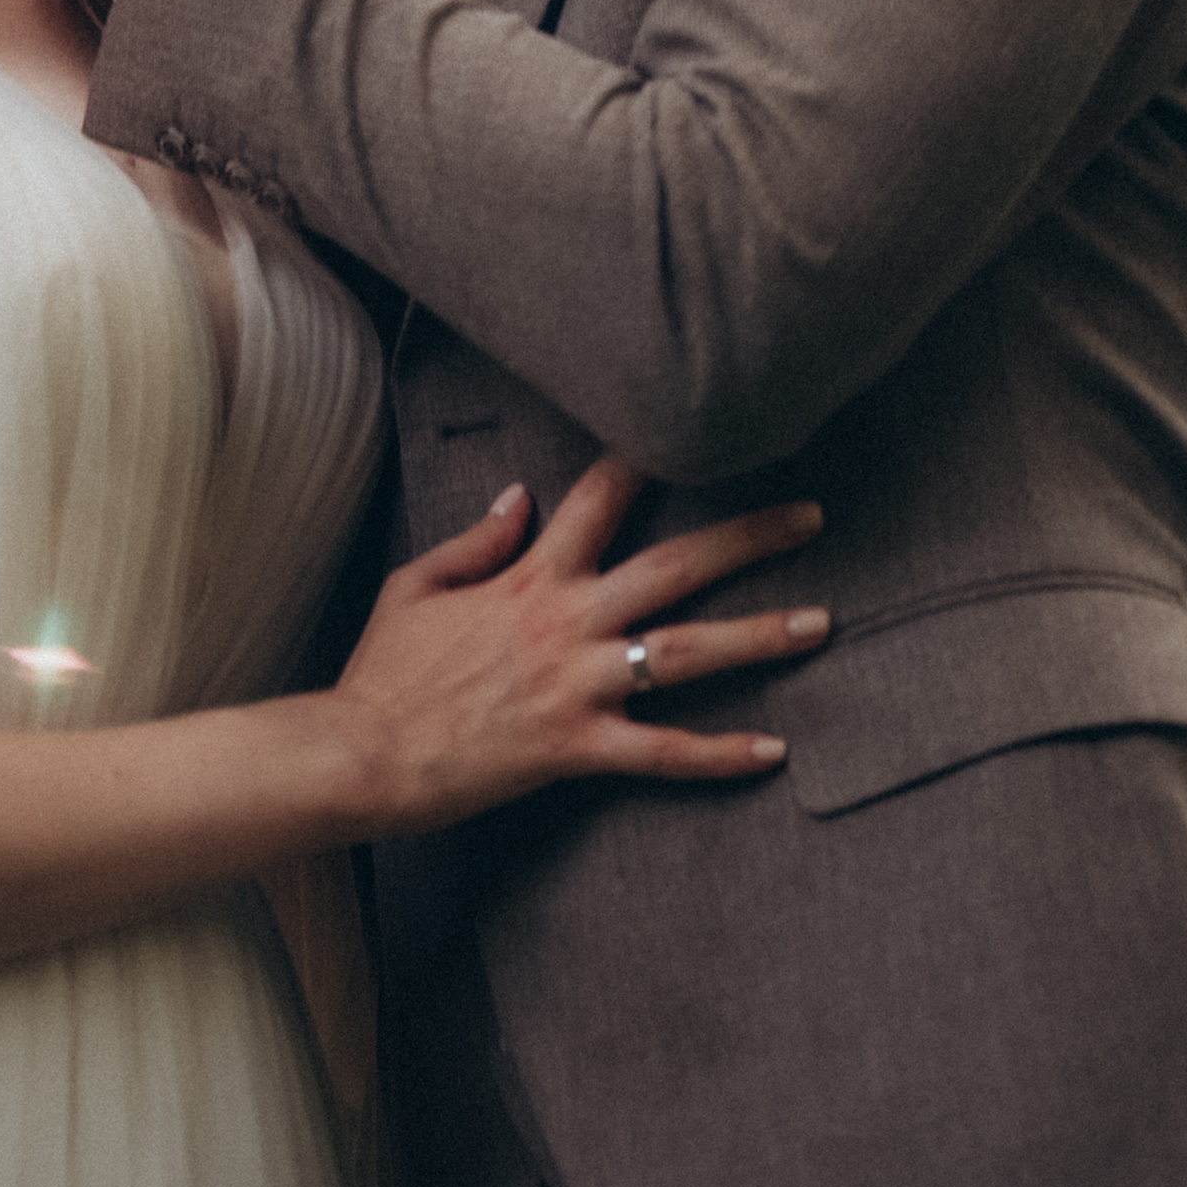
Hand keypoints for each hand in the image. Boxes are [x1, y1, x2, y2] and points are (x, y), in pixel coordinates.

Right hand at [335, 458, 826, 834]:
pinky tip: (773, 750)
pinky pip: (663, 752)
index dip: (647, 459)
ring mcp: (578, 684)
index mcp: (530, 575)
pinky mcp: (579, 747)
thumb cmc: (385, 672)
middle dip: (749, 536)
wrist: (364, 752)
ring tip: (822, 622)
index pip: (599, 497)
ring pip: (688, 652)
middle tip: (811, 515)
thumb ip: (477, 539)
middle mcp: (566, 620)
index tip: (700, 431)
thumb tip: (521, 496)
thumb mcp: (417, 584)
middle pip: (676, 564)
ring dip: (760, 635)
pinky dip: (720, 754)